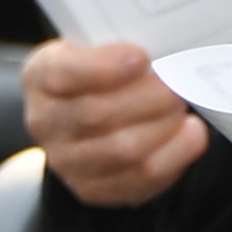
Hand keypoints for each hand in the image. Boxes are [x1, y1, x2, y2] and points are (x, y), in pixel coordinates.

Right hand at [20, 36, 207, 206]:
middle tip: (178, 83)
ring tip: (184, 104)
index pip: (62, 74)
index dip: (103, 67)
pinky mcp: (94, 188)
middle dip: (148, 98)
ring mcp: (66, 161)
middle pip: (97, 114)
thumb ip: (119, 43)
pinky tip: (191, 133)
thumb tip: (166, 45)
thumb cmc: (97, 73)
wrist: (85, 115)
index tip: (140, 57)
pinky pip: (141, 178)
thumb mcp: (95, 47)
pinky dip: (175, 154)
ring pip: (123, 151)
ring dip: (164, 126)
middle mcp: (45, 122)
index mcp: (41, 77)